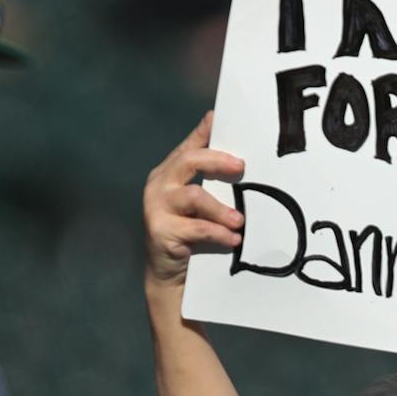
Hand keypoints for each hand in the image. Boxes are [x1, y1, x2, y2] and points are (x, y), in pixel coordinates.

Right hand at [143, 112, 245, 287]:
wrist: (171, 278)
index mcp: (169, 174)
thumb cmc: (191, 238)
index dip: (202, 132)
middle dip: (216, 161)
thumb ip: (212, 184)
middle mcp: (159, 185)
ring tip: (240, 221)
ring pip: (194, 196)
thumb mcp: (202, 208)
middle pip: (187, 161)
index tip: (218, 117)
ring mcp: (155, 207)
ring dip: (221, 208)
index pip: (187, 147)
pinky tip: (233, 239)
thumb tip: (239, 161)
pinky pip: (196, 228)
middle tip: (241, 166)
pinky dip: (218, 233)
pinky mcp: (159, 231)